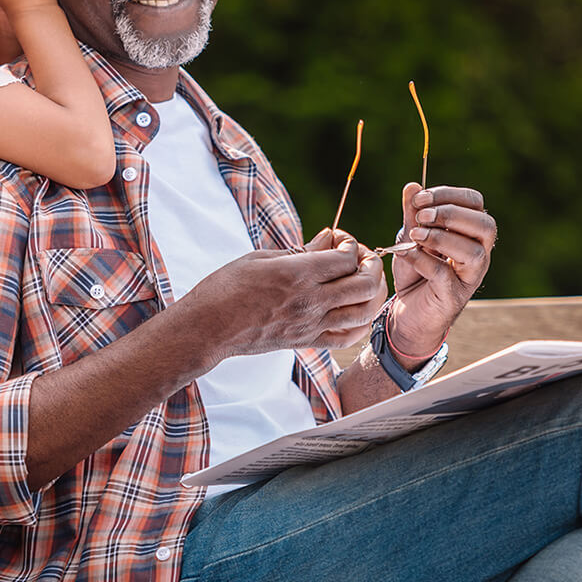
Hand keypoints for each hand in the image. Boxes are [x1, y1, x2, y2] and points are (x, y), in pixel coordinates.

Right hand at [187, 230, 386, 362]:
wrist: (208, 327)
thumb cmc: (226, 287)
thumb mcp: (260, 258)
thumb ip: (300, 250)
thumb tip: (328, 239)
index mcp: (296, 274)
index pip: (345, 258)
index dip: (350, 245)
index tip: (338, 239)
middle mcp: (309, 301)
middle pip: (363, 284)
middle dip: (370, 265)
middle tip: (360, 257)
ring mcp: (311, 324)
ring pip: (364, 311)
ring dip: (372, 292)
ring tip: (363, 280)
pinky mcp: (307, 342)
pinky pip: (348, 337)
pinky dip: (362, 322)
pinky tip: (356, 309)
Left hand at [388, 183, 496, 357]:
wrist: (407, 312)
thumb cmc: (415, 272)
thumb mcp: (410, 237)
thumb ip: (412, 215)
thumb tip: (412, 186)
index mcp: (469, 233)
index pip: (475, 203)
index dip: (449, 195)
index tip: (420, 198)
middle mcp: (478, 253)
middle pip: (486, 226)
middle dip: (451, 214)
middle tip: (421, 216)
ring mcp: (469, 277)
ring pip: (474, 252)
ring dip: (441, 238)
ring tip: (414, 235)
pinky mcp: (453, 296)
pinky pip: (445, 275)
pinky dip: (423, 260)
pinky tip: (406, 253)